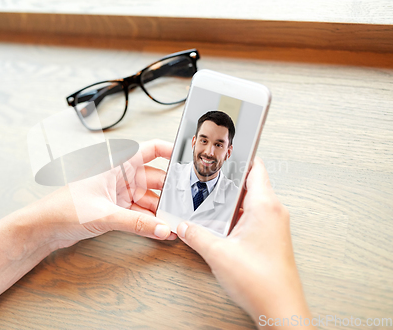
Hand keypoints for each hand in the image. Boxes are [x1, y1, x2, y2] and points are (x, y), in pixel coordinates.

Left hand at [0, 139, 175, 322]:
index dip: (171, 151)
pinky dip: (150, 221)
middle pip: (155, 178)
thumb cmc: (64, 208)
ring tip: (178, 221)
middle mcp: (120, 175)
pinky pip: (139, 213)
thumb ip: (137, 223)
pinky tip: (162, 230)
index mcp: (116, 163)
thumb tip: (163, 229)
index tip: (190, 160)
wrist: (44, 227)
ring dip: (161, 210)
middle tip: (189, 201)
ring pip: (149, 198)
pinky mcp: (115, 209)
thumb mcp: (105, 214)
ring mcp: (118, 193)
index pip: (151, 149)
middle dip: (171, 190)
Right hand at [177, 158, 312, 327]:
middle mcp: (274, 212)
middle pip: (252, 183)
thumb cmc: (260, 281)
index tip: (223, 152)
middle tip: (210, 176)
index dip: (240, 157)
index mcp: (265, 206)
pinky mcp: (272, 238)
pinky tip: (221, 223)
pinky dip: (238, 215)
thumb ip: (196, 235)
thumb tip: (182, 226)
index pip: (256, 168)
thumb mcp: (218, 253)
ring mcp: (275, 226)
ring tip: (212, 199)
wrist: (280, 309)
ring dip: (233, 200)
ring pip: (253, 201)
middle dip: (230, 179)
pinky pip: (255, 216)